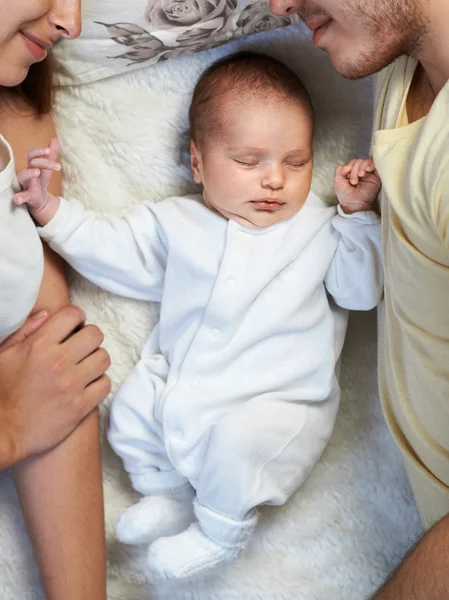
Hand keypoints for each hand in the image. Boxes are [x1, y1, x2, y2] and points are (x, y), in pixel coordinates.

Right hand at [0, 305, 110, 467]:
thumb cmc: (1, 391)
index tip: (75, 326)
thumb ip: (25, 331)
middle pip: (95, 335)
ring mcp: (71, 385)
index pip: (73, 314)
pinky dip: (100, 382)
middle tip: (82, 347)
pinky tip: (88, 384)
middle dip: (90, 337)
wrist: (2, 432)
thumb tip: (47, 314)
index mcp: (39, 345)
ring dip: (97, 359)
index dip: (77, 317)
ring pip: (104, 358)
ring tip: (86, 365)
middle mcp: (58, 362)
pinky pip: (106, 384)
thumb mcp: (3, 354)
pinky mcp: (80, 406)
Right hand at [13, 137, 61, 225]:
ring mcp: (26, 184)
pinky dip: (19, 197)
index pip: (33, 155)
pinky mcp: (27, 196)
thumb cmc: (41, 180)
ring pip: (23, 176)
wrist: (39, 198)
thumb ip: (51, 154)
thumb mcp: (48, 168)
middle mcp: (27, 173)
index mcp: (32, 165)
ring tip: (37, 172)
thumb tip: (55, 139)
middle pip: (32, 163)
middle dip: (44, 162)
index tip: (49, 151)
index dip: (39, 151)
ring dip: (29, 173)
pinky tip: (17, 199)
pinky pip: (21, 196)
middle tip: (58, 166)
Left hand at [334, 158, 381, 214]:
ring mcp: (370, 174)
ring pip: (366, 161)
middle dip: (355, 169)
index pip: (352, 162)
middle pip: (359, 161)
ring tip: (360, 176)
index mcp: (353, 172)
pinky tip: (367, 169)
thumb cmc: (346, 196)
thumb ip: (339, 171)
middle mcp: (362, 172)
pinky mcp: (377, 176)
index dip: (349, 167)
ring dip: (361, 167)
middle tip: (354, 181)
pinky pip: (376, 165)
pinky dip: (371, 164)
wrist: (354, 206)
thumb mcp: (338, 182)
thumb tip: (348, 165)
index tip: (347, 178)